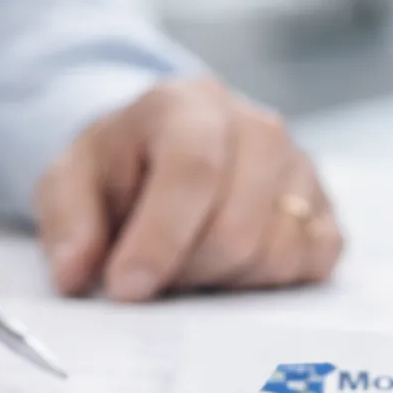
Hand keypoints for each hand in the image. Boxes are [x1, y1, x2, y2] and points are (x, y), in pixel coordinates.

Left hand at [36, 79, 343, 300]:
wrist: (165, 150)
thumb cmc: (121, 168)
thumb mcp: (70, 183)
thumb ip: (67, 225)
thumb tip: (77, 274)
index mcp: (191, 106)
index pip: (194, 171)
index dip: (160, 239)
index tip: (126, 287)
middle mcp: (259, 128)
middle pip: (238, 230)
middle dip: (186, 271)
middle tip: (152, 274)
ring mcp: (301, 167)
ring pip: (276, 255)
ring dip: (224, 280)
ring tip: (191, 260)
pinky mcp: (326, 208)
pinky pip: (313, 263)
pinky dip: (269, 281)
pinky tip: (232, 265)